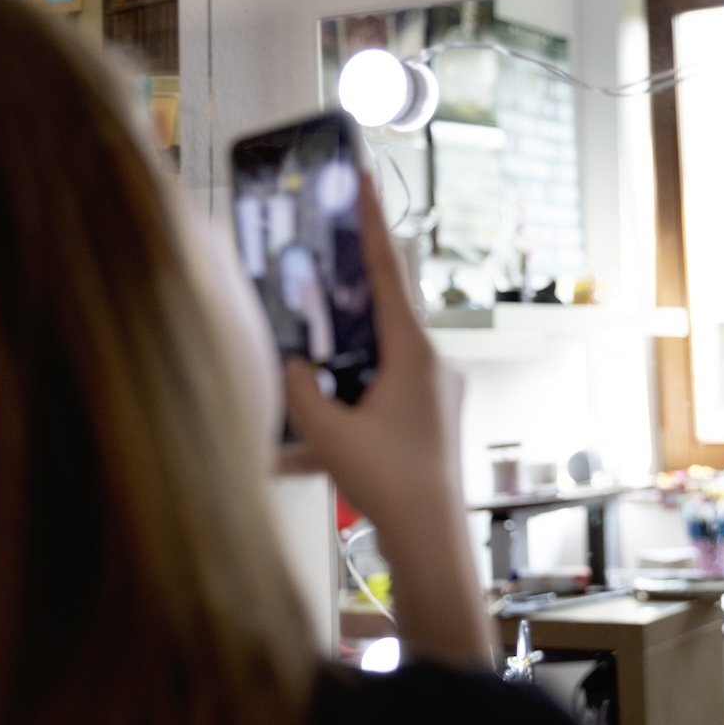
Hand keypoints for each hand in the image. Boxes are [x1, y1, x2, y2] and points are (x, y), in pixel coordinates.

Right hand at [280, 173, 489, 669]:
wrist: (430, 543)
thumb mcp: (326, 432)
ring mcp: (432, 398)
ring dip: (334, 384)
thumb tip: (291, 367)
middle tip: (309, 287)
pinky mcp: (427, 428)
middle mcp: (430, 367)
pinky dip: (342, 426)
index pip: (387, 272)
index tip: (361, 182)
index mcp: (413, 353)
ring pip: (372, 372)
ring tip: (298, 408)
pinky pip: (377, 410)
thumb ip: (299, 389)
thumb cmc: (389, 483)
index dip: (370, 225)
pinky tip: (297, 462)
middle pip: (376, 321)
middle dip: (337, 313)